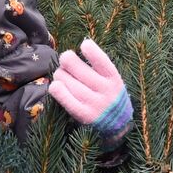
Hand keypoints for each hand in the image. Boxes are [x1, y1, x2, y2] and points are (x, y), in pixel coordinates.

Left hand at [49, 39, 132, 158]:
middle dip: (67, 60)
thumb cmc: (109, 97)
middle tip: (65, 61)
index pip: (102, 61)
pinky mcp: (84, 116)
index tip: (83, 45)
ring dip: (60, 75)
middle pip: (79, 69)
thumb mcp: (111, 82)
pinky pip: (67, 100)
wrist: (118, 128)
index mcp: (114, 80)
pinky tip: (55, 86)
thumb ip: (97, 69)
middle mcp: (106, 91)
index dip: (90, 50)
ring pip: (69, 83)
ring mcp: (95, 104)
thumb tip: (74, 51)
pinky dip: (58, 91)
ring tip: (60, 76)